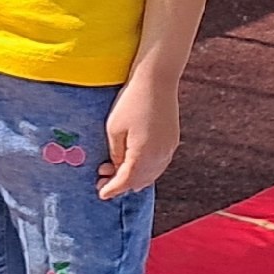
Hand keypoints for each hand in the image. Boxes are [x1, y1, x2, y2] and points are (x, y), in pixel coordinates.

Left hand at [101, 72, 179, 197]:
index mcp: (143, 154)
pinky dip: (146, 170)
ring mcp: (168, 148)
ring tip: (116, 173)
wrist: (157, 79)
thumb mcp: (114, 129)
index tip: (101, 194)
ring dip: (134, 178)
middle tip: (103, 183)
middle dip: (122, 185)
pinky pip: (159, 164)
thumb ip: (116, 154)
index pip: (126, 180)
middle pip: (140, 180)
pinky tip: (135, 165)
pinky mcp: (172, 141)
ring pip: (151, 174)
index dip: (112, 189)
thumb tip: (118, 168)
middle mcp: (160, 155)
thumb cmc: (131, 101)